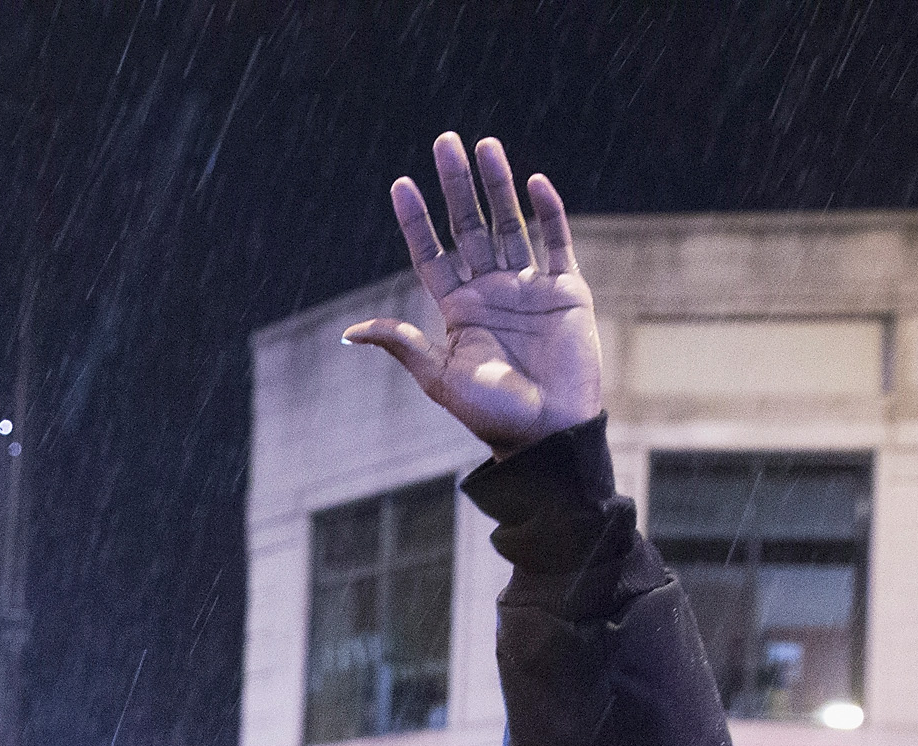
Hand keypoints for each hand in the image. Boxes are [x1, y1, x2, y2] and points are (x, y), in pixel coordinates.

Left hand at [343, 134, 600, 457]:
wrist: (549, 432)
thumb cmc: (492, 413)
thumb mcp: (441, 377)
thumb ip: (404, 344)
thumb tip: (350, 331)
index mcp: (458, 310)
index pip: (432, 253)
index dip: (417, 220)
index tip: (401, 185)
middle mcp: (491, 291)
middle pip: (470, 226)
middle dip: (457, 186)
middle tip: (445, 142)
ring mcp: (529, 288)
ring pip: (511, 225)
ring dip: (498, 186)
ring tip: (485, 145)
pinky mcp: (567, 292)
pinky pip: (558, 243)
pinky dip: (549, 213)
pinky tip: (535, 183)